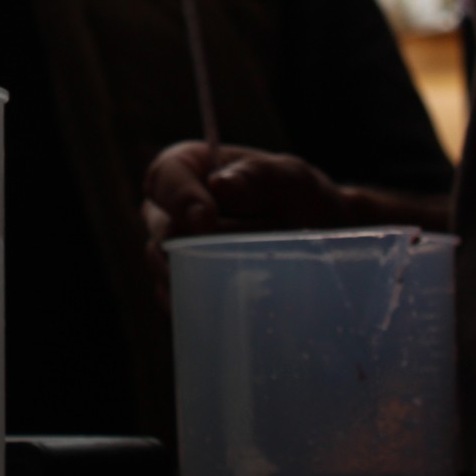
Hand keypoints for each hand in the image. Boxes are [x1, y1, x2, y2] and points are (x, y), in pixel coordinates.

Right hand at [141, 141, 350, 309]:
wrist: (315, 238)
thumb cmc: (297, 197)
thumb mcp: (289, 178)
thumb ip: (258, 175)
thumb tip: (220, 185)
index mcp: (188, 168)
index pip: (163, 178)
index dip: (178, 198)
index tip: (206, 220)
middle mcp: (171, 209)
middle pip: (160, 231)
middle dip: (189, 250)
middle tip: (227, 262)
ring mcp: (173, 249)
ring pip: (165, 269)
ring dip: (198, 280)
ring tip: (239, 285)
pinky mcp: (184, 284)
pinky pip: (174, 300)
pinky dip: (197, 306)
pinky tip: (228, 307)